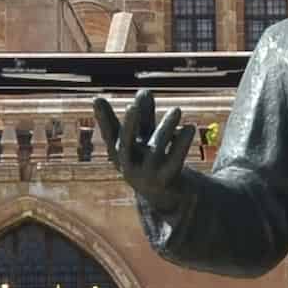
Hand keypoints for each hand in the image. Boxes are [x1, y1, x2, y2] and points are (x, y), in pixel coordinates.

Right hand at [92, 89, 197, 209]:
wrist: (167, 198)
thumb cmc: (152, 161)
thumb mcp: (146, 137)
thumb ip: (145, 116)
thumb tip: (144, 90)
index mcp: (121, 153)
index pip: (109, 133)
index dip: (103, 118)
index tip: (97, 99)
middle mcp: (129, 164)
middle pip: (125, 143)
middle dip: (129, 125)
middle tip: (131, 106)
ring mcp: (147, 175)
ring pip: (156, 148)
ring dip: (166, 127)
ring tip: (177, 110)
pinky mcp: (167, 181)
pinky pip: (175, 160)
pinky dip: (182, 143)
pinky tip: (190, 127)